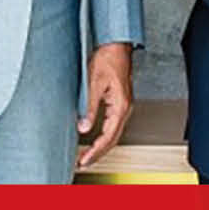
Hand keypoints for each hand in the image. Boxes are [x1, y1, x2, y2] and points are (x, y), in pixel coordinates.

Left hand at [76, 43, 135, 166]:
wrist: (116, 47)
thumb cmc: (107, 60)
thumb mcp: (93, 83)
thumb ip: (89, 107)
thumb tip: (84, 127)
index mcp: (120, 105)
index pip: (109, 136)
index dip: (96, 151)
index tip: (84, 160)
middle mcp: (125, 108)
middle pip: (113, 139)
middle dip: (98, 153)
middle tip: (83, 163)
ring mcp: (123, 106)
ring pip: (114, 133)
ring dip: (101, 146)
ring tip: (87, 155)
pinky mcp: (119, 103)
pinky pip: (113, 126)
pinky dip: (104, 136)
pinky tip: (95, 140)